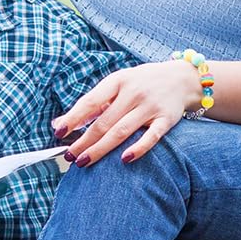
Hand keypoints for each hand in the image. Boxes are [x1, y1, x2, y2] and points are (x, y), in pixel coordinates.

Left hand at [52, 60, 202, 166]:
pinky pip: (151, 137)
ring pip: (121, 131)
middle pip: (104, 121)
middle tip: (70, 156)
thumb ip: (92, 103)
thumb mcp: (117, 84)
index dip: (74, 117)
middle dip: (84, 140)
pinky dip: (138, 148)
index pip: (91, 101)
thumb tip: (59, 123)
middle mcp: (133, 92)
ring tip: (84, 161)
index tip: (59, 132)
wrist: (181, 78)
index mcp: (117, 81)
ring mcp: (150, 106)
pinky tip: (124, 159)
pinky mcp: (166, 119)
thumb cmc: (142, 83)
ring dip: (101, 148)